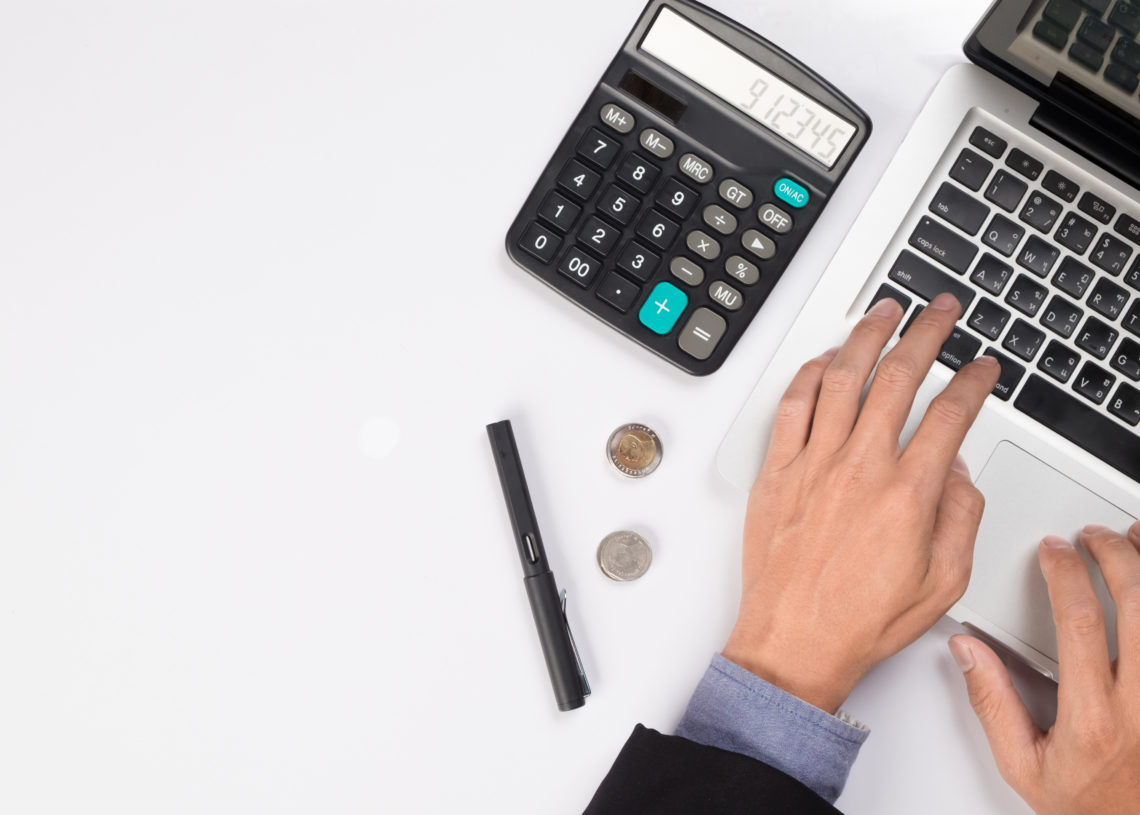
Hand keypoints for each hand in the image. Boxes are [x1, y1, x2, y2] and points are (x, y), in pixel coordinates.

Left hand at [722, 293, 999, 712]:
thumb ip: (959, 516)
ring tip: (884, 312)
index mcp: (907, 494)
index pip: (950, 414)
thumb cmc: (859, 620)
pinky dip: (808, 373)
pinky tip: (823, 359)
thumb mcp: (942, 581)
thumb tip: (956, 471)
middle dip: (925, 333)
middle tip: (939, 311)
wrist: (794, 642)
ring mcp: (812, 465)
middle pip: (897, 377)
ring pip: (840, 377)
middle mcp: (858, 468)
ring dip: (866, 336)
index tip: (982, 367)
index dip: (973, 381)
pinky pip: (790, 405)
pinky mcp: (775, 472)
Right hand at [950, 523, 1139, 814]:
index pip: (1081, 622)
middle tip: (1095, 538)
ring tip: (1135, 539)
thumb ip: (992, 703)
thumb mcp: (1023, 765)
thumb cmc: (1091, 806)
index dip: (1066, 573)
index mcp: (1093, 717)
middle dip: (1114, 556)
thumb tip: (968, 652)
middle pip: (1137, 606)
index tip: (1054, 551)